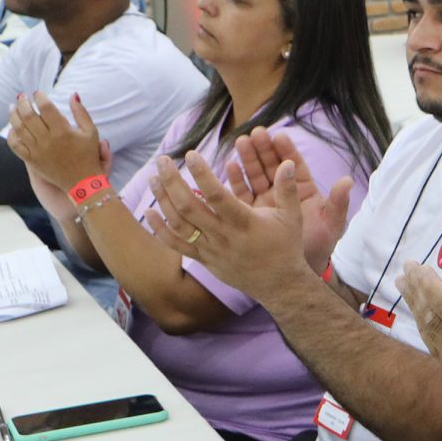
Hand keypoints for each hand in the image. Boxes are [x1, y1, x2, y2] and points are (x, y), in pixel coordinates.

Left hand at [3, 91, 112, 191]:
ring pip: (19, 129)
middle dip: (23, 103)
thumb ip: (81, 112)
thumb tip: (73, 94)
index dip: (40, 97)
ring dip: (13, 115)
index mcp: (63, 131)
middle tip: (22, 97)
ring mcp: (38, 151)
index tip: (38, 93)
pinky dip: (12, 135)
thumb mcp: (91, 132)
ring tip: (12, 107)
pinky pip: (16, 146)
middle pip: (29, 116)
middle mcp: (48, 140)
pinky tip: (13, 128)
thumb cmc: (88, 155)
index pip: (46, 108)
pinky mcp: (32, 161)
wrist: (82, 182)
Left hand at [146, 149, 311, 299]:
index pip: (217, 196)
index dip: (202, 174)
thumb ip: (288, 189)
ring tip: (153, 178)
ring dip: (163, 200)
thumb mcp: (292, 217)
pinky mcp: (205, 259)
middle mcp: (224, 237)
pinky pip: (177, 245)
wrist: (279, 285)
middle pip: (189, 208)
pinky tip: (149, 211)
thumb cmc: (286, 247)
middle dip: (172, 182)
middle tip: (163, 161)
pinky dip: (160, 229)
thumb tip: (289, 162)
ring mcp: (212, 250)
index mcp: (245, 223)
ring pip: (179, 224)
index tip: (191, 155)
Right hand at [229, 127, 351, 273]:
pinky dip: (236, 179)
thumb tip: (347, 180)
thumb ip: (338, 203)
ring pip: (256, 175)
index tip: (279, 135)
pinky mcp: (251, 212)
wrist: (299, 272)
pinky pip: (242, 192)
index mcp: (305, 191)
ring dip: (248, 158)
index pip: (295, 166)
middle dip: (264, 149)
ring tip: (240, 141)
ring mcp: (266, 201)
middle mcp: (284, 193)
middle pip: (273, 166)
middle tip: (255, 133)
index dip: (287, 151)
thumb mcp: (332, 224)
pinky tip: (229, 164)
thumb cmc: (320, 246)